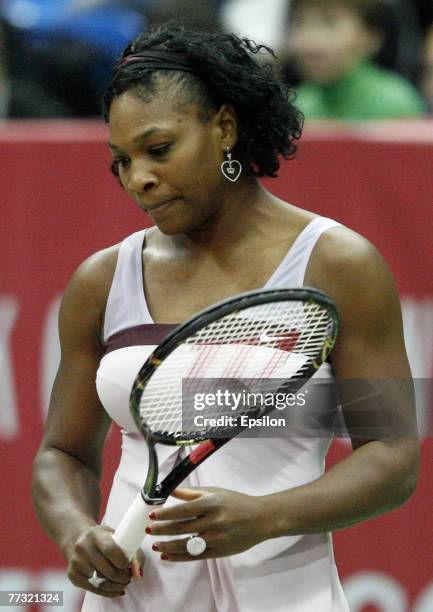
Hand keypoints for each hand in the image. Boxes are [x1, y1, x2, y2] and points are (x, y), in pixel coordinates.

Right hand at [65, 525, 144, 596]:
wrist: (79, 539)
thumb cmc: (104, 539)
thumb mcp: (118, 537)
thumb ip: (134, 554)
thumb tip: (138, 574)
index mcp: (96, 533)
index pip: (110, 549)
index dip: (122, 561)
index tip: (128, 565)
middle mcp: (83, 546)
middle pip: (106, 570)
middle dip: (122, 577)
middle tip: (128, 577)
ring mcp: (76, 561)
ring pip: (100, 581)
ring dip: (115, 585)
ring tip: (122, 581)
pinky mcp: (72, 574)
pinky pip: (93, 589)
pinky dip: (107, 592)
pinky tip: (115, 589)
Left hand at [147, 487, 266, 561]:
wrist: (260, 519)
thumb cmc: (236, 502)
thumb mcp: (215, 492)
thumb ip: (191, 492)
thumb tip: (170, 490)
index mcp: (211, 504)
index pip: (183, 510)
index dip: (165, 513)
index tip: (152, 514)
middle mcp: (213, 522)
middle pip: (181, 528)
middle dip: (162, 529)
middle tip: (149, 529)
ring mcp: (215, 539)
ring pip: (185, 545)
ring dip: (167, 545)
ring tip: (154, 544)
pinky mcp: (218, 552)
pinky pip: (194, 557)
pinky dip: (178, 557)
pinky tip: (167, 555)